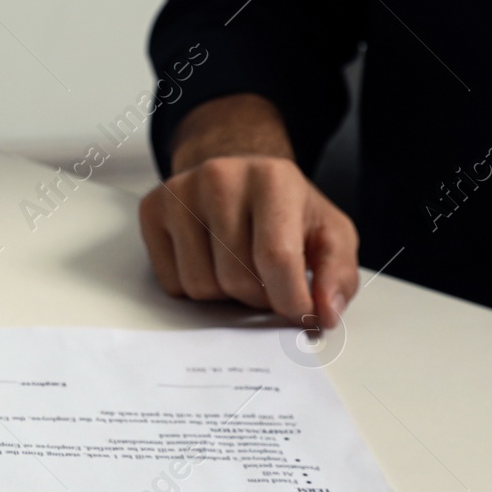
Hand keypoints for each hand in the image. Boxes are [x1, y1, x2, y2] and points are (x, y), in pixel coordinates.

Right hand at [138, 95, 358, 328]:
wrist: (238, 177)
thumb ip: (338, 276)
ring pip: (200, 286)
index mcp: (273, 178)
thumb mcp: (330, 234)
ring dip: (225, 294)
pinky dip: (194, 287)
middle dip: (259, 298)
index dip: (292, 301)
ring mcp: (179, 192)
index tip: (300, 314)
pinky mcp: (152, 210)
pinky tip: (209, 262)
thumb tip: (322, 314)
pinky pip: (171, 282)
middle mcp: (220, 177)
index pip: (277, 258)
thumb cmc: (286, 210)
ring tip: (239, 269)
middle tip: (268, 283)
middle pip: (237, 279)